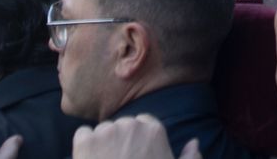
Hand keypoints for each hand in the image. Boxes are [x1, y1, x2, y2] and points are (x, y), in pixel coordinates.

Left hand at [73, 115, 200, 158]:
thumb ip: (190, 158)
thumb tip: (194, 142)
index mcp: (155, 130)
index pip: (143, 122)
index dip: (138, 140)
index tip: (134, 156)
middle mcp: (131, 125)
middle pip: (122, 125)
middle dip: (119, 140)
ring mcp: (107, 131)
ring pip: (102, 130)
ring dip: (101, 144)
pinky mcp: (85, 141)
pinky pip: (82, 135)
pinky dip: (83, 147)